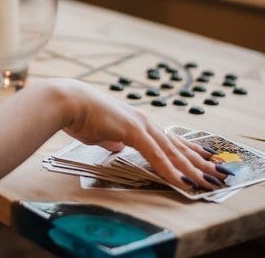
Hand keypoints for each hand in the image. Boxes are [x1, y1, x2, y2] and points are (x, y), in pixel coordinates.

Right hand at [52, 79, 227, 190]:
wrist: (67, 102)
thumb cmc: (78, 114)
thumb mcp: (98, 132)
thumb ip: (111, 140)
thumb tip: (117, 147)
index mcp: (133, 120)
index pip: (164, 137)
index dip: (183, 148)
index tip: (199, 155)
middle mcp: (142, 120)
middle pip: (175, 143)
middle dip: (196, 159)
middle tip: (214, 170)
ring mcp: (139, 124)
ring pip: (171, 150)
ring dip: (190, 167)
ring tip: (207, 180)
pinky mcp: (133, 130)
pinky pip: (156, 155)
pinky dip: (170, 169)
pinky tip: (182, 181)